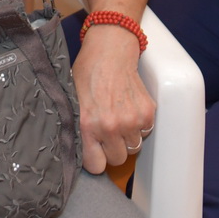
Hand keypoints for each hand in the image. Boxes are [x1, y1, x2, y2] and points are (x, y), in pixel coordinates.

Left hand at [73, 23, 154, 173]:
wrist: (110, 51)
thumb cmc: (87, 73)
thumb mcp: (71, 101)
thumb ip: (75, 128)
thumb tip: (75, 151)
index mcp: (88, 125)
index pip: (96, 166)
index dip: (95, 160)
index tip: (94, 153)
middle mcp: (112, 126)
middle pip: (117, 160)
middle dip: (112, 150)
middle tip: (107, 133)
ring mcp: (132, 120)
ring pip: (133, 147)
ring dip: (126, 138)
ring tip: (118, 119)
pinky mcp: (147, 112)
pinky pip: (145, 132)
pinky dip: (139, 126)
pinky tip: (128, 110)